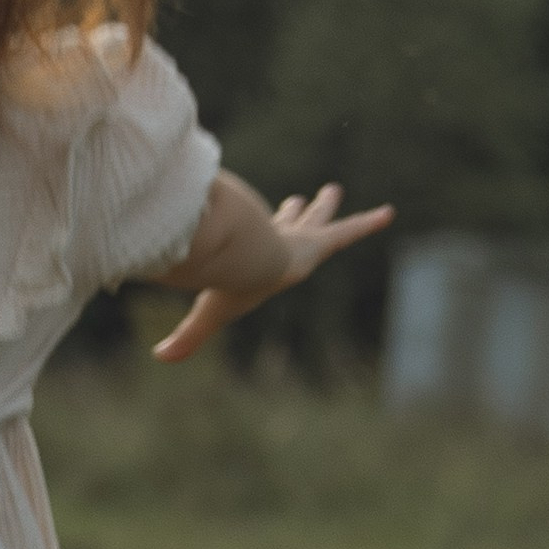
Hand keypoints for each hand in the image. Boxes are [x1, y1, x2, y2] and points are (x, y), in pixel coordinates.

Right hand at [152, 183, 393, 363]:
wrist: (242, 257)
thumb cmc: (227, 285)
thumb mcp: (209, 314)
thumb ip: (189, 337)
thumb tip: (159, 359)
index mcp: (254, 258)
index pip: (261, 243)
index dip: (266, 230)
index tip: (269, 215)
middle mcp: (276, 243)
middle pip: (289, 226)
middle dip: (295, 213)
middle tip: (302, 198)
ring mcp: (297, 240)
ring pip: (317, 223)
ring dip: (324, 209)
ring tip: (333, 190)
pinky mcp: (316, 243)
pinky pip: (348, 232)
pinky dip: (368, 224)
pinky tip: (390, 214)